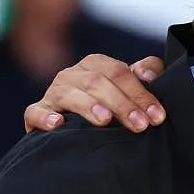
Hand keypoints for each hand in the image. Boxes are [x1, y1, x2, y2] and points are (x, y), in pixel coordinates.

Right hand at [24, 54, 167, 132]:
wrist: (75, 129)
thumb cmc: (111, 104)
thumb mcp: (130, 87)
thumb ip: (146, 73)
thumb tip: (149, 74)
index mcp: (95, 65)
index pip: (119, 72)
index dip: (140, 93)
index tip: (157, 116)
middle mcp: (72, 75)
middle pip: (97, 83)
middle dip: (122, 104)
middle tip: (140, 125)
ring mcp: (53, 93)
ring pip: (70, 94)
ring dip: (89, 106)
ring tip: (105, 120)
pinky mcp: (36, 113)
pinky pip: (36, 112)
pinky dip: (46, 117)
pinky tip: (58, 124)